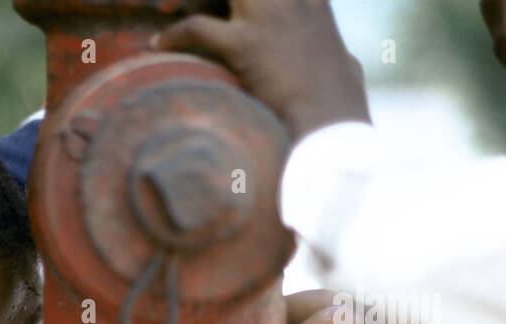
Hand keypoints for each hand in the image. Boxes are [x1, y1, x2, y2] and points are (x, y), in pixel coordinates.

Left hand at [150, 0, 370, 140]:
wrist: (333, 129)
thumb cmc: (342, 108)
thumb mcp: (346, 68)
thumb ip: (337, 55)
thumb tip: (343, 64)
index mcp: (314, 1)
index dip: (246, 0)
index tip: (231, 8)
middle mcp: (291, 0)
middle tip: (197, 5)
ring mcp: (269, 17)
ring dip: (191, 0)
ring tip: (172, 11)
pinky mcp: (246, 44)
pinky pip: (197, 27)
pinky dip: (174, 35)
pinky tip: (158, 45)